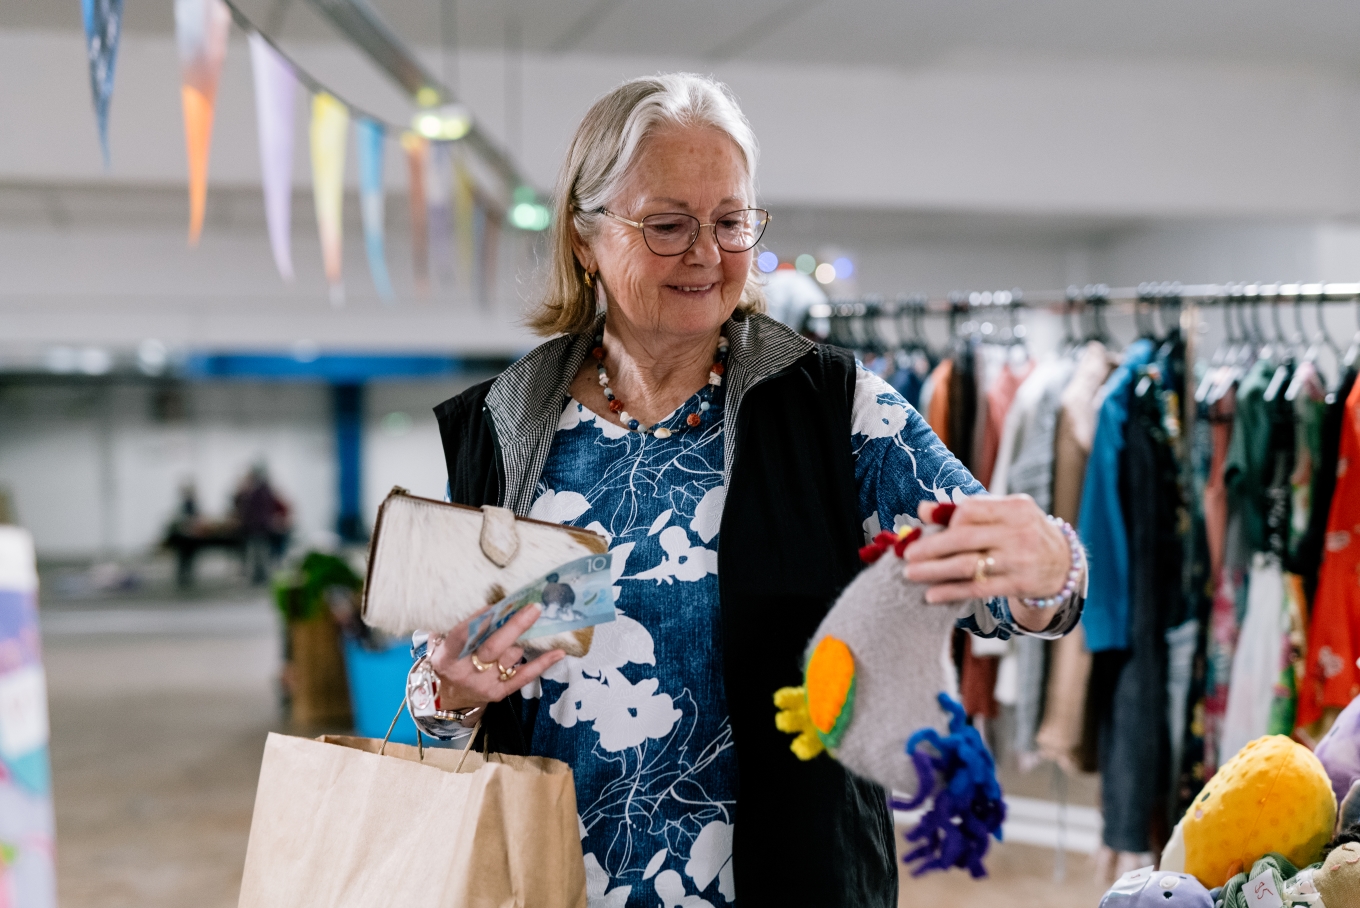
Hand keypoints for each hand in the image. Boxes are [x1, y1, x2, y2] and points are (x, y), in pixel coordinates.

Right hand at [428, 603, 564, 712]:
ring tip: (529, 624)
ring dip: (522, 640)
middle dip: (514, 626)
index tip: (497, 605)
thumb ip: (466, 627)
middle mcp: (465, 672)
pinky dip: (542, 663)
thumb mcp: (448, 645)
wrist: (450, 697)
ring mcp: (484, 684)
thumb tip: (496, 605)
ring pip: (511, 657)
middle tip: (533, 608)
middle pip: (492, 647)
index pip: (462, 636)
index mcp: (447, 657)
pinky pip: (524, 676)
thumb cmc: (452, 661)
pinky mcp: (499, 693)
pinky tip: (558, 652)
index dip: (480, 620)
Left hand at [902, 496, 1074, 630]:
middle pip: (965, 538)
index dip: (947, 519)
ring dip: (935, 571)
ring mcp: (1020, 560)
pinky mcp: (1018, 585)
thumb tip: (922, 509)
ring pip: (968, 566)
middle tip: (908, 555)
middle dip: (931, 547)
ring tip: (912, 573)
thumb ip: (966, 510)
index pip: (972, 509)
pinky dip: (951, 591)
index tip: (928, 529)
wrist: (1064, 564)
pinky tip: (932, 594)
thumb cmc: (1023, 533)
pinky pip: (977, 589)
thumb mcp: (1004, 515)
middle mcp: (1019, 532)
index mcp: (1015, 508)